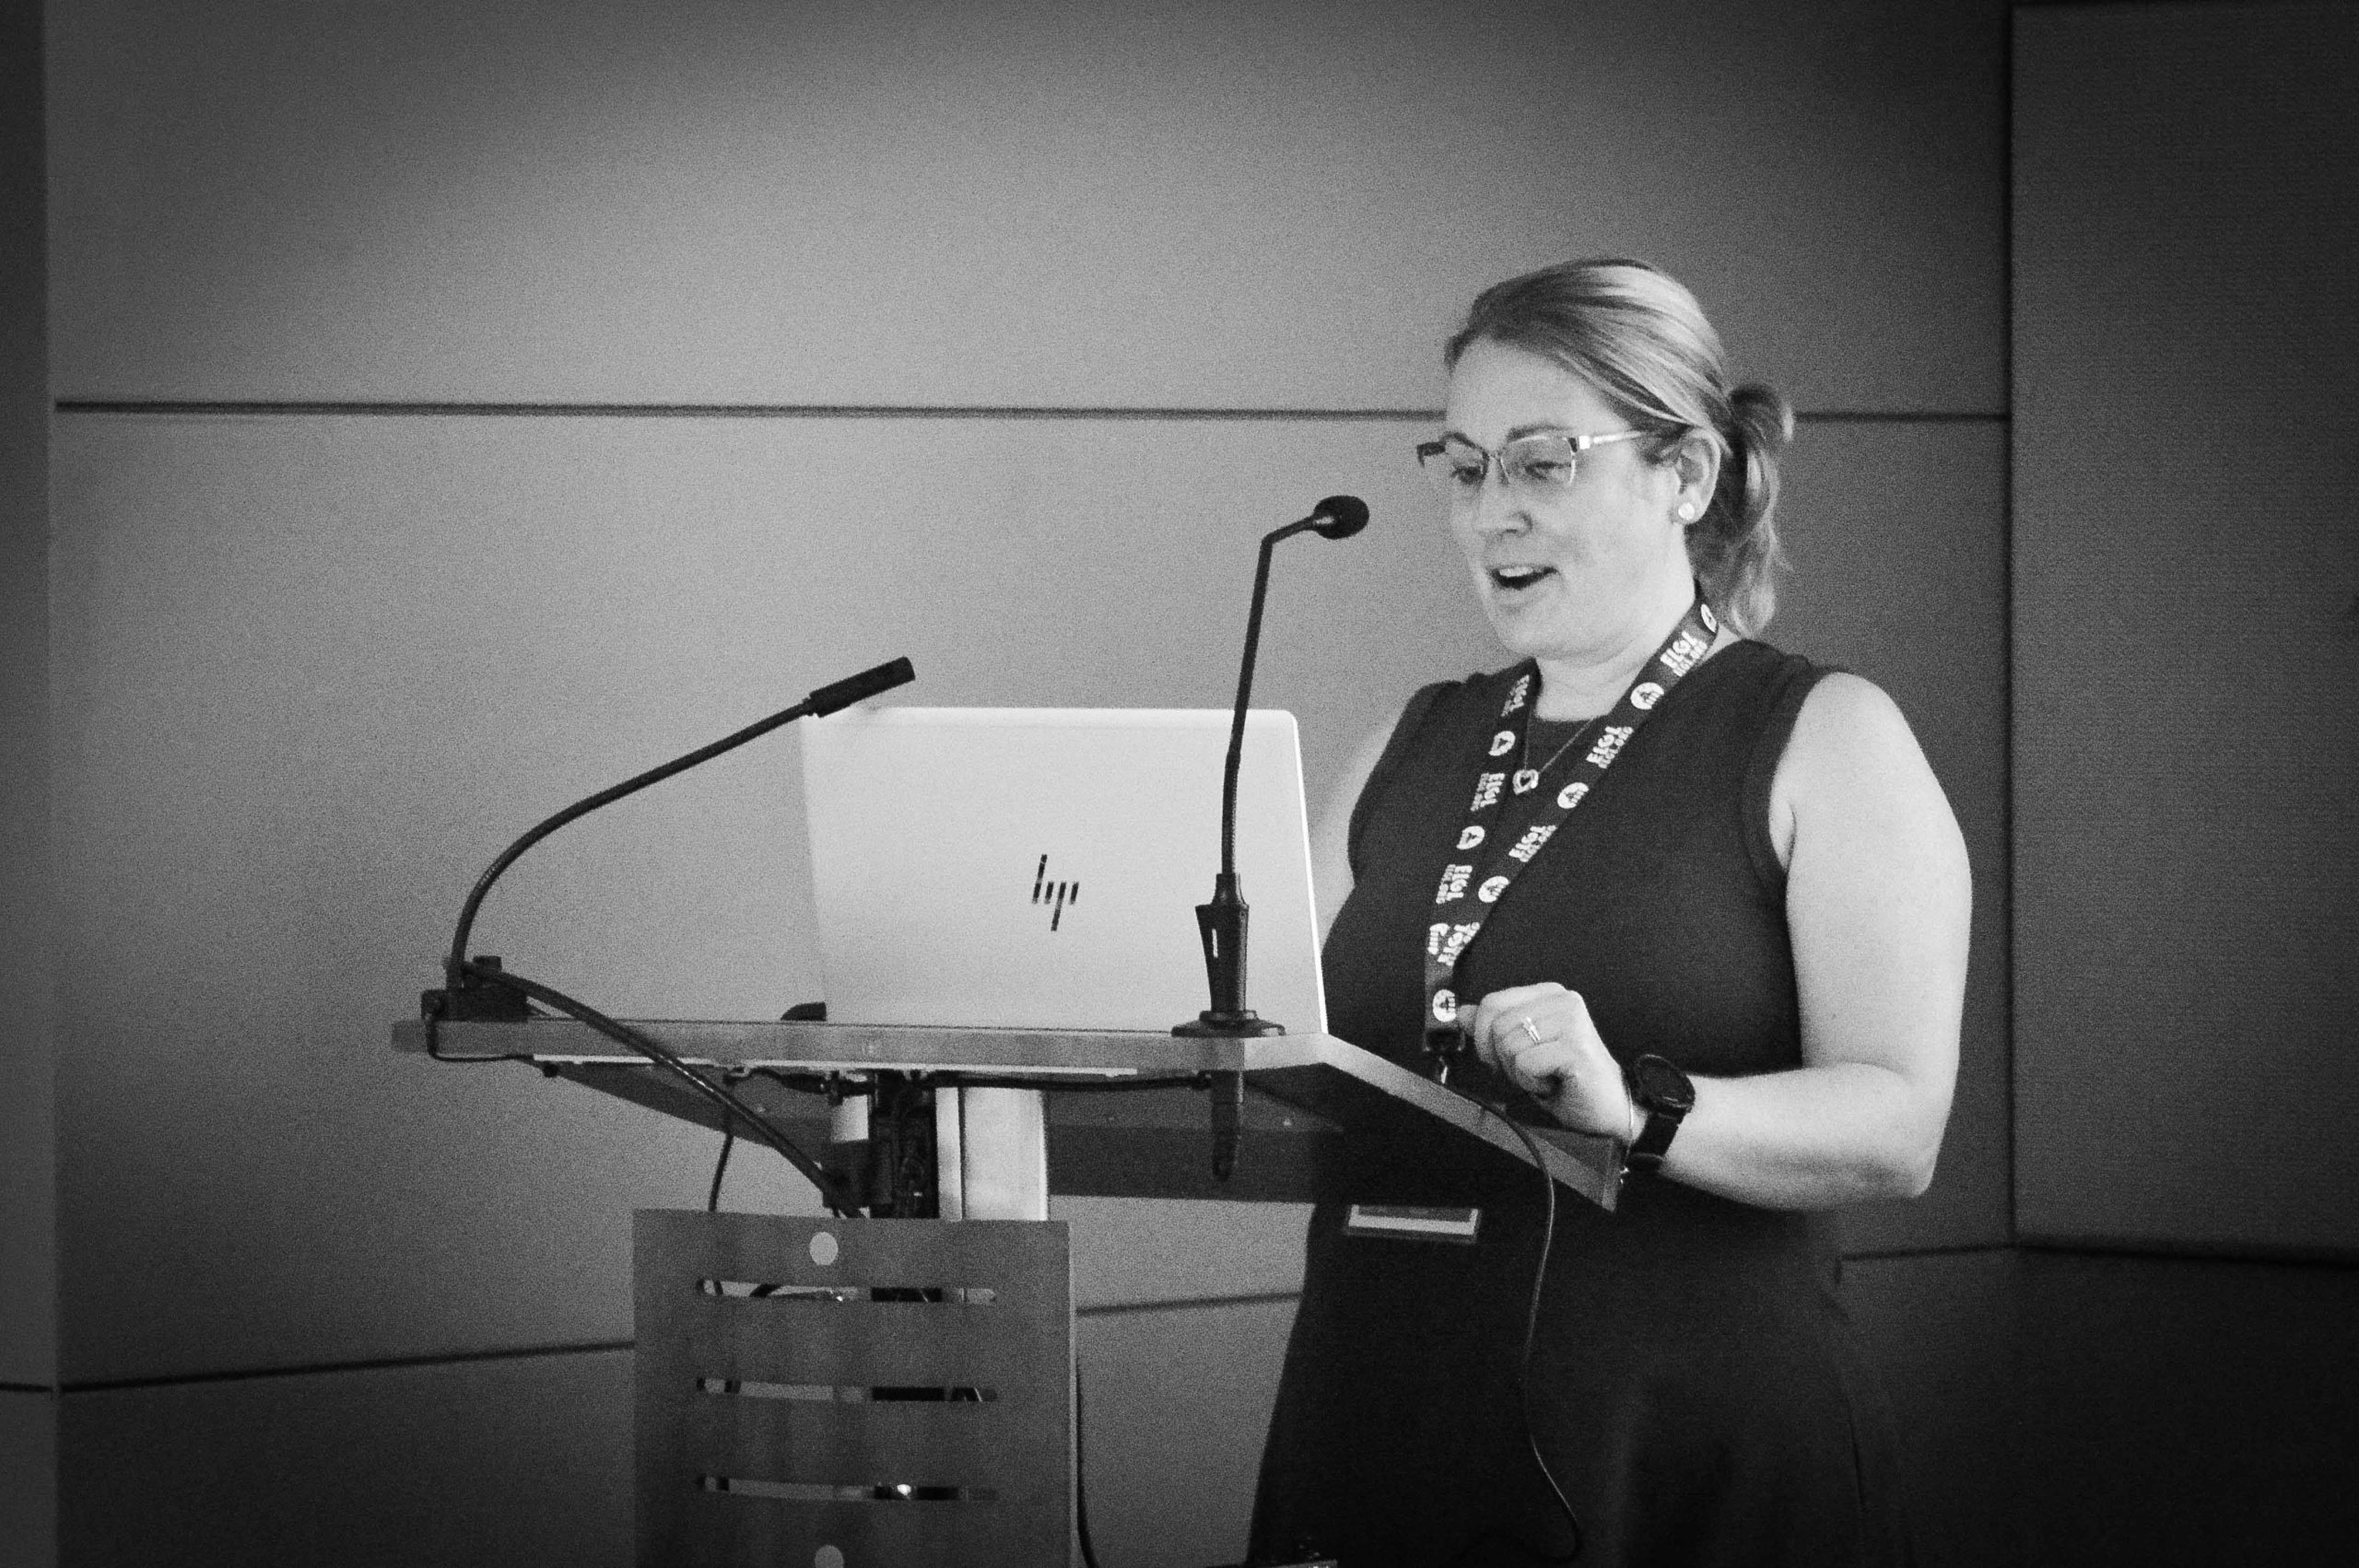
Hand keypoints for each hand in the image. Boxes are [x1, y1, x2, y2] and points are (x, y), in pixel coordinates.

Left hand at [1460, 982, 1637, 1139]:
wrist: (1606, 1108)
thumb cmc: (1566, 1078)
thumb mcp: (1522, 1048)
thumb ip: (1493, 1027)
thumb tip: (1461, 1012)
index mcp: (1549, 994)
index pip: (1492, 1002)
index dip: (1483, 1036)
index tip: (1497, 1056)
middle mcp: (1563, 1001)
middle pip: (1497, 1025)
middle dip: (1504, 1058)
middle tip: (1531, 1070)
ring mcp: (1572, 1022)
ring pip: (1509, 1045)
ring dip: (1520, 1072)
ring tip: (1546, 1075)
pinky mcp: (1575, 1047)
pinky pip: (1525, 1064)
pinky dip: (1532, 1082)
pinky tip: (1554, 1083)